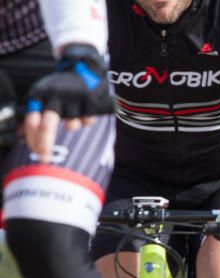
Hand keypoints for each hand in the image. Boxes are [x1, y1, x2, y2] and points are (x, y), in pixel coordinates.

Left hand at [23, 44, 113, 162]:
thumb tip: (19, 135)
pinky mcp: (89, 100)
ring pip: (72, 126)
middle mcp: (54, 96)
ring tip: (75, 113)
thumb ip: (32, 113)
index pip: (31, 121)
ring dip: (74, 125)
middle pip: (48, 125)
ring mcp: (72, 98)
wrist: (83, 65)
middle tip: (44, 158)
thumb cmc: (60, 86)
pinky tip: (85, 108)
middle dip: (45, 143)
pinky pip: (88, 121)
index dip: (32, 140)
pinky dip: (87, 119)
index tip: (36, 153)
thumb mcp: (42, 95)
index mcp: (39, 95)